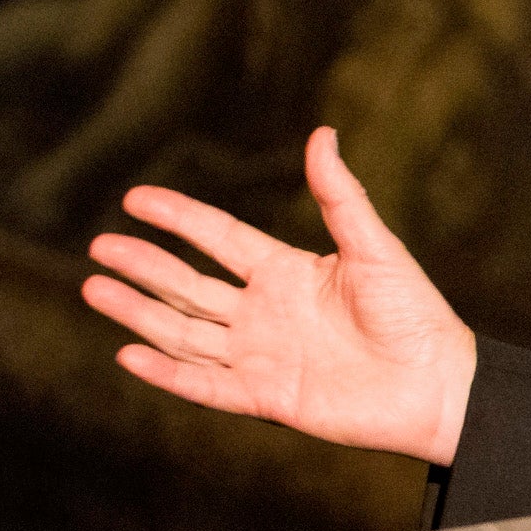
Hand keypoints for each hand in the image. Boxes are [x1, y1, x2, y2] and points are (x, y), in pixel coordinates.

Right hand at [83, 128, 477, 463]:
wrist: (437, 385)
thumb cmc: (415, 315)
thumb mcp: (375, 248)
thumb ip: (340, 196)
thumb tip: (322, 134)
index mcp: (287, 272)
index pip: (218, 239)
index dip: (178, 218)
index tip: (135, 198)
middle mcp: (265, 312)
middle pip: (189, 285)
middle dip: (144, 265)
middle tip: (98, 246)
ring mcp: (261, 355)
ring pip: (185, 331)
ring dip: (140, 312)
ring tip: (93, 289)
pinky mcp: (266, 396)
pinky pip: (206, 385)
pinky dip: (167, 373)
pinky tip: (129, 354)